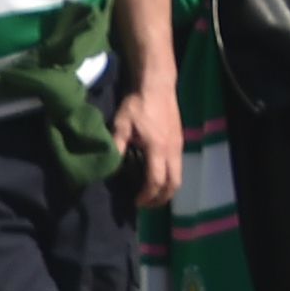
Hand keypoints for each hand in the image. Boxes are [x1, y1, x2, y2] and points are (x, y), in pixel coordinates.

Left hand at [119, 76, 184, 208]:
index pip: (156, 181)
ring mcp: (179, 145)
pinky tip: (157, 175)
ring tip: (152, 194)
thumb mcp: (121, 125)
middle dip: (162, 198)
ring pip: (179, 175)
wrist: (157, 85)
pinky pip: (179, 166)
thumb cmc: (138, 105)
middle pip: (174, 183)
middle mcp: (172, 150)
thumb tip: (110, 168)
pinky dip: (170, 177)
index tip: (136, 202)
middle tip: (147, 204)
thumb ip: (117, 147)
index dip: (147, 196)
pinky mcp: (179, 140)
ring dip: (167, 189)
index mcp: (158, 149)